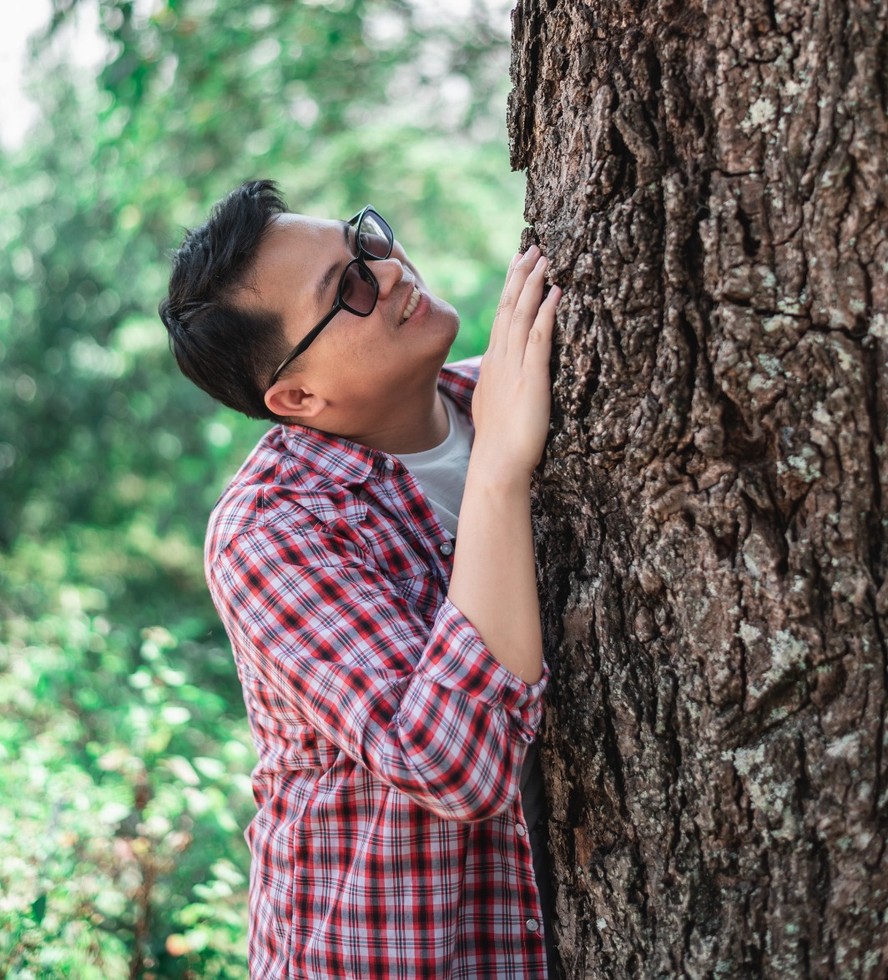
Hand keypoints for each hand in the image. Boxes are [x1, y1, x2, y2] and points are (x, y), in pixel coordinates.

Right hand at [470, 245, 561, 481]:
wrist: (497, 465)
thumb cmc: (499, 444)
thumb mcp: (495, 406)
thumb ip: (500, 384)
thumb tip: (504, 375)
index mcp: (492, 364)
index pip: (500, 318)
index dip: (510, 289)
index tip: (518, 265)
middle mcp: (500, 360)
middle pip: (508, 308)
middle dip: (520, 275)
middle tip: (530, 247)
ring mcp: (514, 367)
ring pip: (521, 315)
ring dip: (533, 284)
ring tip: (544, 257)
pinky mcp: (531, 378)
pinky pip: (538, 337)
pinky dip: (546, 311)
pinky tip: (556, 291)